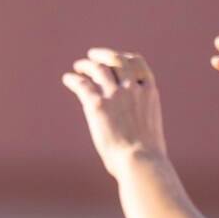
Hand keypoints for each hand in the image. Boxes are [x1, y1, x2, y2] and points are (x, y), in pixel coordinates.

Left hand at [62, 47, 167, 178]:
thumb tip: (133, 129)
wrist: (141, 162)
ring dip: (87, 65)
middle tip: (93, 56)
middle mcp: (133, 88)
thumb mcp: (151, 129)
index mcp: (149, 92)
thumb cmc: (147, 156)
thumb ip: (142, 118)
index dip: (125, 57)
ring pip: (98, 69)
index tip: (118, 58)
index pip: (138, 64)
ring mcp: (116, 94)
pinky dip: (73, 79)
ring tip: (79, 66)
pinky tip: (67, 79)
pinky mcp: (98, 104)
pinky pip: (82, 85)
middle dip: (104, 55)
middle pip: (117, 60)